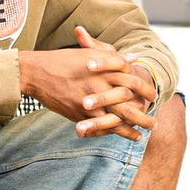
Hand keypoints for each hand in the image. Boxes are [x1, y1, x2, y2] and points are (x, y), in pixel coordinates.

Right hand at [18, 26, 156, 140]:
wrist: (35, 72)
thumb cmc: (61, 60)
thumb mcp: (87, 54)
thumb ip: (111, 56)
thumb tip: (133, 58)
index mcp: (102, 68)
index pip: (131, 78)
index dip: (144, 88)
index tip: (153, 95)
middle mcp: (98, 85)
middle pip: (128, 102)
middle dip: (143, 113)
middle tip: (153, 120)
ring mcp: (88, 102)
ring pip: (117, 118)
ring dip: (132, 127)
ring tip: (144, 133)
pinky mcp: (79, 114)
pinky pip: (101, 126)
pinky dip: (114, 132)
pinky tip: (124, 136)